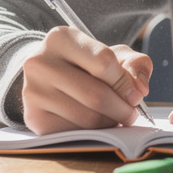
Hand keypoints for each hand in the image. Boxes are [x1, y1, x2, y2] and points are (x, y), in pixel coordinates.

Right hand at [13, 26, 151, 133]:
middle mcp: (40, 63)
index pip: (103, 62)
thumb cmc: (86, 64)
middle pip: (96, 95)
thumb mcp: (113, 53)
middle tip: (131, 113)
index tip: (136, 94)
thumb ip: (135, 64)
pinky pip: (76, 133)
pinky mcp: (34, 118)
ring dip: (110, 122)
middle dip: (122, 109)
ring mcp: (33, 92)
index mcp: (61, 38)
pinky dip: (93, 133)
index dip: (126, 82)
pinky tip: (95, 123)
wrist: (48, 76)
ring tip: (114, 117)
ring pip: (88, 118)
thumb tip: (139, 89)